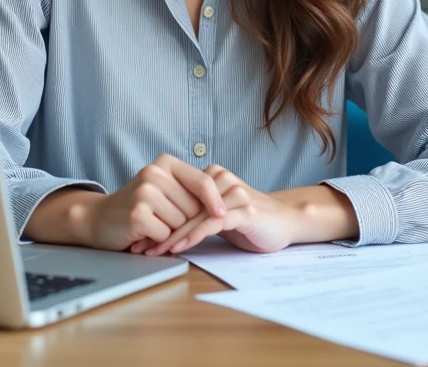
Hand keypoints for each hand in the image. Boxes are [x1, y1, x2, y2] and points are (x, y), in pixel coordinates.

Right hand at [82, 153, 225, 251]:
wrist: (99, 218)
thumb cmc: (139, 206)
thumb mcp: (164, 188)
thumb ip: (188, 190)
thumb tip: (221, 205)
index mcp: (165, 163)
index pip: (203, 181)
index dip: (215, 200)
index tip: (223, 214)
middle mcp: (154, 173)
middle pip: (194, 207)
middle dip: (186, 222)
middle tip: (164, 221)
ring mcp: (144, 193)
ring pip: (181, 223)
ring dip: (171, 232)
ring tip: (153, 226)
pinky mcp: (137, 214)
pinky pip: (166, 235)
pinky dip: (159, 241)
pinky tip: (144, 235)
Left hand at [143, 165, 299, 256]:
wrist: (288, 222)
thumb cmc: (253, 221)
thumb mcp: (221, 214)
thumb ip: (200, 212)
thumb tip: (167, 225)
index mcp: (214, 176)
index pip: (179, 199)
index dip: (158, 218)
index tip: (139, 237)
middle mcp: (222, 181)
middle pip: (183, 208)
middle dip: (160, 230)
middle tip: (140, 248)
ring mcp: (233, 194)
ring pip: (195, 216)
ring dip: (173, 236)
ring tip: (154, 251)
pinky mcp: (244, 211)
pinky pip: (212, 223)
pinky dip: (193, 236)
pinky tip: (179, 247)